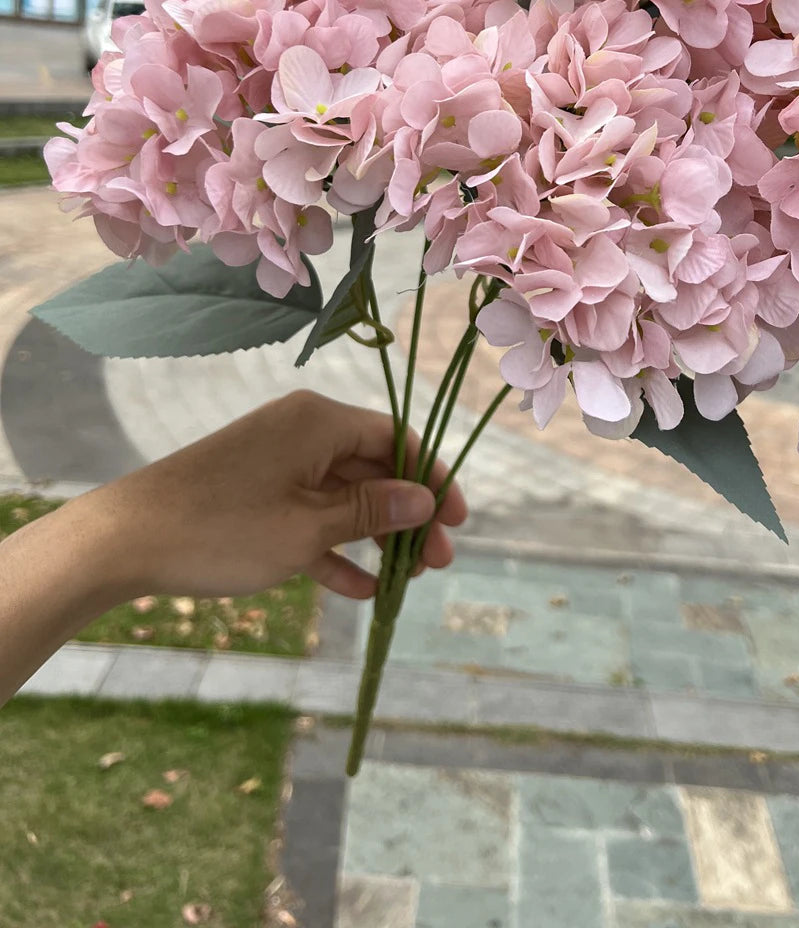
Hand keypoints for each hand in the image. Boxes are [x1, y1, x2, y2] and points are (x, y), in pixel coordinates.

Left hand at [82, 390, 466, 601]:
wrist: (126, 541)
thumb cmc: (222, 529)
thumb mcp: (307, 528)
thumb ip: (370, 513)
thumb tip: (424, 500)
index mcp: (319, 421)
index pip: (397, 438)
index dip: (433, 477)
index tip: (458, 521)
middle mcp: (302, 432)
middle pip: (374, 467)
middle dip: (408, 515)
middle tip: (438, 562)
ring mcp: (277, 463)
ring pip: (344, 495)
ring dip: (376, 535)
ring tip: (408, 578)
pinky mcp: (255, 495)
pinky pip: (309, 515)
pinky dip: (335, 548)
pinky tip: (362, 590)